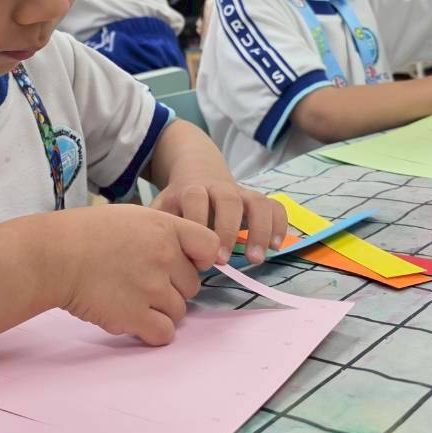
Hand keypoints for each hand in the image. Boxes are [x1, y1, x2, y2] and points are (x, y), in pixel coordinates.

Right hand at [50, 205, 219, 345]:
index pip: (210, 247)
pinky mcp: (135, 315)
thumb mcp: (132, 217)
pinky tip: (132, 319)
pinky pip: (164, 333)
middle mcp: (164, 255)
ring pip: (179, 312)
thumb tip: (186, 256)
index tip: (185, 266)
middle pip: (193, 286)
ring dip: (160, 311)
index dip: (202, 260)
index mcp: (165, 227)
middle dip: (173, 288)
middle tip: (143, 283)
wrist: (54, 255)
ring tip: (131, 299)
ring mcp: (151, 286)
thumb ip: (163, 233)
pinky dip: (151, 331)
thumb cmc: (86, 235)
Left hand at [151, 181, 286, 265]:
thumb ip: (159, 225)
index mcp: (192, 188)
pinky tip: (275, 247)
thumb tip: (152, 253)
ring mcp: (241, 192)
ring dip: (258, 230)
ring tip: (255, 259)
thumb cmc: (178, 202)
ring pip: (257, 201)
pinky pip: (275, 206)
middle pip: (228, 200)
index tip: (197, 254)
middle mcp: (218, 188)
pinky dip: (279, 224)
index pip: (196, 198)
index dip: (198, 223)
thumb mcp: (163, 208)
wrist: (197, 171)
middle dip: (228, 230)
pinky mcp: (256, 200)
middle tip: (223, 261)